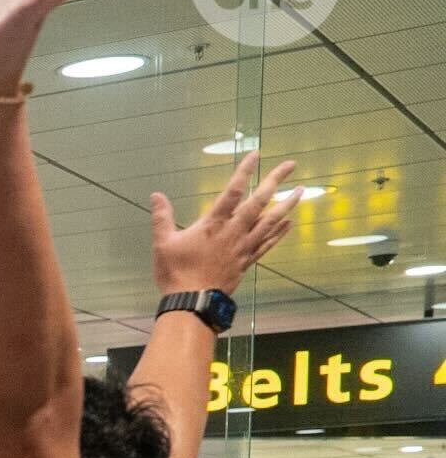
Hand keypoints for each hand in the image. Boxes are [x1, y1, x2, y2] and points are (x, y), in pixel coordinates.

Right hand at [152, 152, 297, 295]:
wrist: (192, 302)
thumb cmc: (176, 272)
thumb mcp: (163, 243)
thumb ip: (162, 217)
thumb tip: (156, 195)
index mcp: (213, 224)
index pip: (233, 191)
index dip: (244, 171)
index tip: (255, 155)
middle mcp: (234, 231)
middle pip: (259, 202)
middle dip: (275, 181)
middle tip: (290, 165)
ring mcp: (243, 246)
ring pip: (270, 221)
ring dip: (287, 204)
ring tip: (301, 191)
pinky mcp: (246, 261)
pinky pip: (268, 243)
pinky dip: (280, 232)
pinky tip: (289, 223)